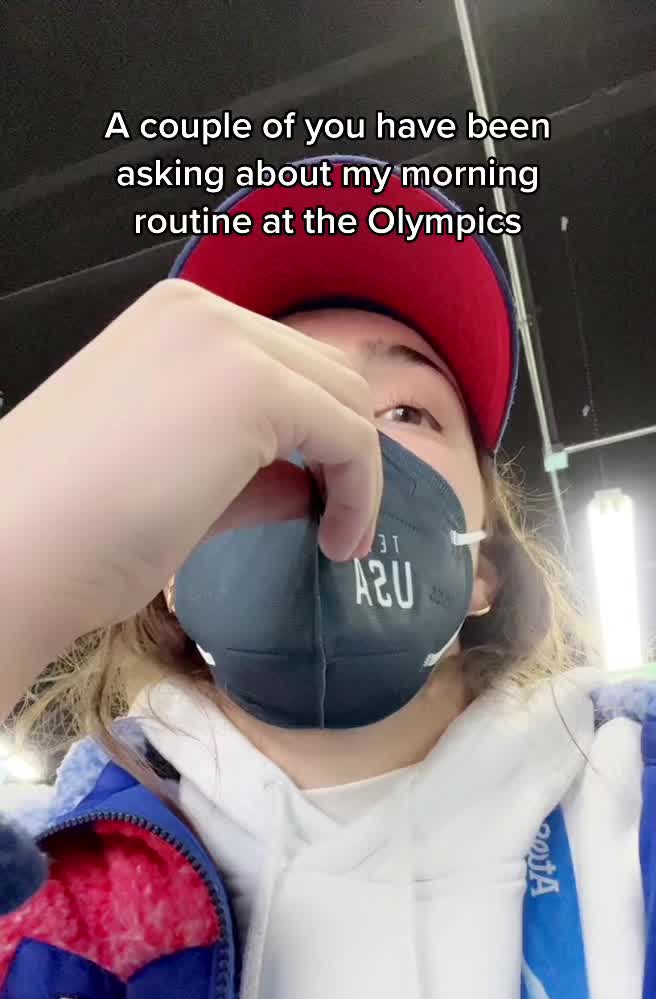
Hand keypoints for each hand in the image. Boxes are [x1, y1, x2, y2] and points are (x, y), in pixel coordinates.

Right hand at [1, 279, 381, 643]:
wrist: (16, 550)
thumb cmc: (73, 529)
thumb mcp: (178, 484)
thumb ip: (249, 473)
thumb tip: (307, 486)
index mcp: (173, 324)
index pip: (283, 365)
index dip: (318, 434)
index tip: (320, 503)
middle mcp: (201, 313)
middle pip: (326, 372)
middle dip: (346, 449)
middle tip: (339, 525)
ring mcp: (227, 342)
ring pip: (347, 398)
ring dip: (358, 473)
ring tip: (338, 541)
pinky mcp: (253, 387)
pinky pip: (351, 436)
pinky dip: (361, 492)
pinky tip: (335, 542)